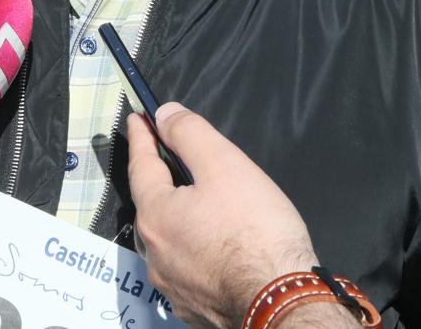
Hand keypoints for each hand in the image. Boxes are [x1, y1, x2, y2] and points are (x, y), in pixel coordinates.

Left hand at [127, 103, 354, 327]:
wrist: (282, 303)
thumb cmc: (256, 231)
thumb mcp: (224, 165)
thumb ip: (190, 134)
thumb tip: (165, 114)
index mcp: (156, 215)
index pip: (141, 164)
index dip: (142, 136)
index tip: (138, 118)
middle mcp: (155, 253)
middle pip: (153, 203)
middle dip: (161, 178)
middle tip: (173, 157)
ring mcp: (172, 284)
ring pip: (169, 239)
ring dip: (179, 217)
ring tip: (202, 204)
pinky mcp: (194, 306)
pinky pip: (188, 267)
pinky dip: (196, 249)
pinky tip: (216, 246)